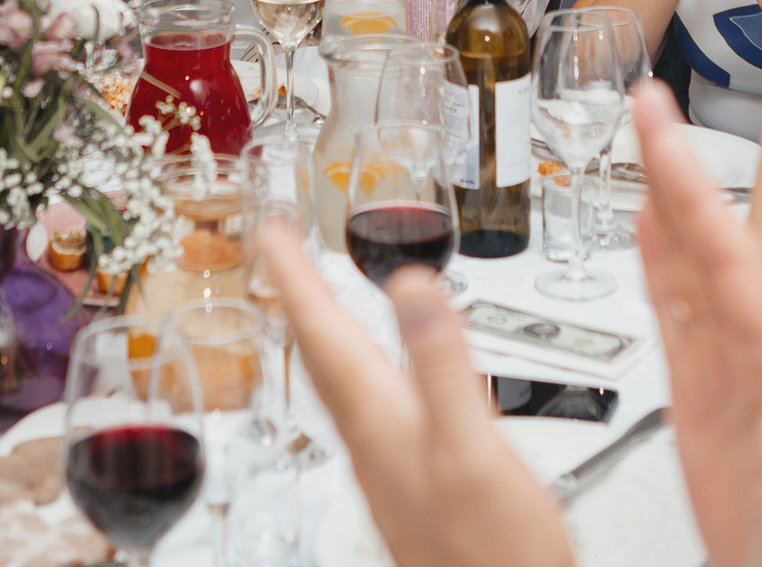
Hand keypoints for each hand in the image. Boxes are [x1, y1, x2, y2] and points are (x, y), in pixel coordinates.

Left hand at [255, 222, 572, 566]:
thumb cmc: (491, 550)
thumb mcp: (471, 445)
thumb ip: (440, 364)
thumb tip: (411, 286)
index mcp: (381, 416)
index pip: (323, 330)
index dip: (295, 274)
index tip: (270, 227)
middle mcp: (372, 436)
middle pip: (320, 351)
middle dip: (298, 292)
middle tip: (277, 246)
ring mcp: (386, 459)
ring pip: (338, 380)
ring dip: (321, 330)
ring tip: (309, 295)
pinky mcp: (408, 476)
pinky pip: (364, 404)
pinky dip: (356, 367)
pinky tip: (370, 372)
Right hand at [635, 85, 761, 566]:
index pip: (729, 254)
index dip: (691, 186)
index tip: (664, 125)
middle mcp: (756, 356)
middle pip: (707, 242)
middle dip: (673, 169)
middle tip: (645, 99)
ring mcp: (730, 376)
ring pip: (689, 271)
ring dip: (664, 205)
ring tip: (642, 143)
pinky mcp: (708, 406)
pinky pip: (676, 324)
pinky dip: (657, 273)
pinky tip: (647, 235)